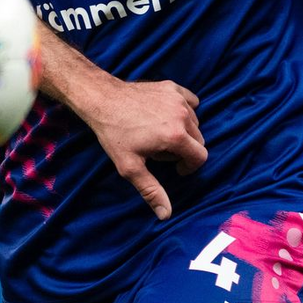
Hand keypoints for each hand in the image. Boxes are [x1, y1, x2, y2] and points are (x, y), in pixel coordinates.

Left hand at [80, 78, 206, 220]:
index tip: (174, 168)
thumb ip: (151, 191)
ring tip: (160, 135)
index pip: (200, 157)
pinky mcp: (171, 87)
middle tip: (161, 152)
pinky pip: (190, 101)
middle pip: (199, 140)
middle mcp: (182, 115)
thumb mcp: (131, 167)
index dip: (189, 167)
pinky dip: (184, 110)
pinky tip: (167, 116)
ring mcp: (177, 98)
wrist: (102, 100)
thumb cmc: (114, 134)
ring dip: (184, 131)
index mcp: (176, 136)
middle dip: (184, 150)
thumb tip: (166, 215)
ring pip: (194, 122)